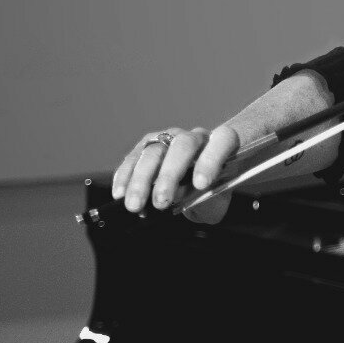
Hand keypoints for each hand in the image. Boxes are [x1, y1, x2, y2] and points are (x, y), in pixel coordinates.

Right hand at [110, 124, 237, 223]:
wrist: (197, 187)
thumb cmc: (211, 193)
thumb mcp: (216, 203)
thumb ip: (206, 202)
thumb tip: (182, 199)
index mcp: (222, 144)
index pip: (223, 140)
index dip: (212, 160)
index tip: (201, 185)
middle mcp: (195, 136)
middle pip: (183, 146)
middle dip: (170, 175)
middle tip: (161, 202)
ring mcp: (169, 138)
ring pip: (153, 151)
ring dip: (141, 180)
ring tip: (135, 206)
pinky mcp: (146, 145)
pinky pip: (133, 158)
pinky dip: (125, 176)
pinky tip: (120, 195)